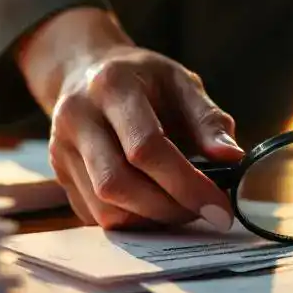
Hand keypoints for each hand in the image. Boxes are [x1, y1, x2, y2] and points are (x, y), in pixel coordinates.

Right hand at [18, 8, 242, 229]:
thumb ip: (208, 119)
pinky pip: (95, 216)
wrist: (86, 71)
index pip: (146, 147)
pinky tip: (157, 208)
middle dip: (169, 208)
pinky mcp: (60, 175)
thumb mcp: (181, 82)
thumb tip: (233, 157)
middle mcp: (76, 117)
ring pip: (104, 207)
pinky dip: (132, 221)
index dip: (186, 184)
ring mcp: (60, 149)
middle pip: (119, 184)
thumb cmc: (143, 79)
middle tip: (205, 213)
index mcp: (111, 86)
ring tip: (183, 209)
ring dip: (151, 220)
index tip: (220, 206)